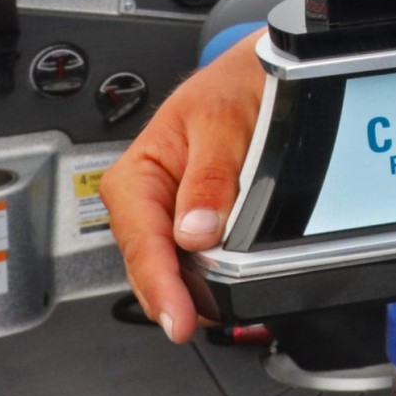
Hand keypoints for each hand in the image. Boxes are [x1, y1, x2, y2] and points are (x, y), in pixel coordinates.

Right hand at [100, 31, 266, 342]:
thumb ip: (211, 176)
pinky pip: (194, 260)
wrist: (258, 71)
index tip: (178, 319)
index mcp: (136, 174)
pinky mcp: (195, 223)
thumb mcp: (223, 122)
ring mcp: (170, 215)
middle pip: (151, 265)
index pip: (141, 242)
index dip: (159, 285)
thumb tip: (196, 230)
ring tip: (218, 313)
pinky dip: (206, 280)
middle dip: (173, 299)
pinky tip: (223, 292)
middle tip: (203, 323)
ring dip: (191, 293)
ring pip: (172, 268)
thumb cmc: (232, 86)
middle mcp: (146, 200)